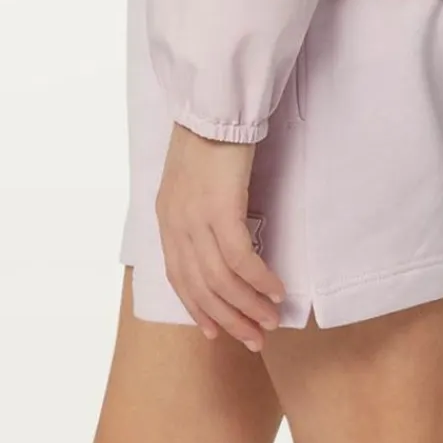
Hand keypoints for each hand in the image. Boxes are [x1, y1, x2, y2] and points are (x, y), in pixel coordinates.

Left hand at [154, 121, 286, 348]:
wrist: (213, 105)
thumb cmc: (209, 135)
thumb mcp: (191, 179)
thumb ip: (196, 210)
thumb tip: (216, 238)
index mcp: (166, 218)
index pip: (178, 278)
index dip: (198, 308)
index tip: (217, 332)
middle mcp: (176, 224)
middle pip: (200, 287)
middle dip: (229, 319)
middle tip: (255, 337)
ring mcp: (196, 218)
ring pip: (220, 280)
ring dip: (248, 306)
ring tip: (271, 320)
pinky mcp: (220, 209)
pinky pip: (239, 259)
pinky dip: (258, 280)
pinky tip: (276, 289)